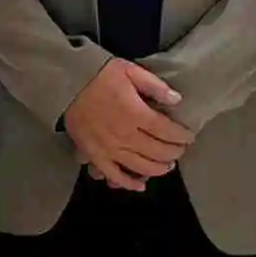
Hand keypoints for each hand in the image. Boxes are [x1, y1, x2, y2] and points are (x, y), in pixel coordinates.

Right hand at [62, 56, 193, 188]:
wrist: (67, 83)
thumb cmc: (100, 74)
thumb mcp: (130, 71)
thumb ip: (155, 86)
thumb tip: (177, 100)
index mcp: (136, 114)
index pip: (167, 131)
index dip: (181, 136)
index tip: (189, 137)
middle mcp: (126, 136)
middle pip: (158, 151)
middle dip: (173, 152)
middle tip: (180, 150)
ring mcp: (110, 149)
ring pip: (141, 166)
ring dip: (159, 169)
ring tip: (168, 165)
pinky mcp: (96, 156)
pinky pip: (115, 175)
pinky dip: (129, 183)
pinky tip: (141, 185)